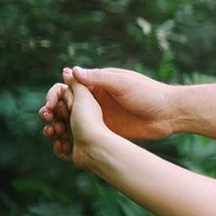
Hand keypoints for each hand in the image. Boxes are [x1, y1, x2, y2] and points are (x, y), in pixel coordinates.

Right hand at [39, 66, 177, 159]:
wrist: (170, 115)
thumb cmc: (149, 94)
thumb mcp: (122, 84)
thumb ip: (98, 78)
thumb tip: (70, 71)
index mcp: (98, 83)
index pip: (68, 85)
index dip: (55, 94)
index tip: (49, 104)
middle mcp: (96, 98)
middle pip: (66, 103)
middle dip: (53, 110)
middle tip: (45, 118)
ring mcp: (100, 115)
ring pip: (72, 119)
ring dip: (59, 124)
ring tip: (51, 132)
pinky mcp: (106, 129)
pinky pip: (84, 132)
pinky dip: (72, 137)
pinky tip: (63, 144)